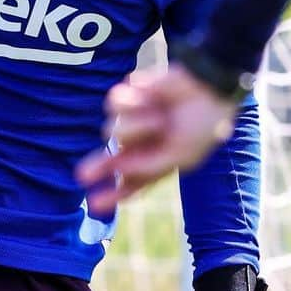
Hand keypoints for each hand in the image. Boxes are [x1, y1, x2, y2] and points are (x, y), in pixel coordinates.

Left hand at [75, 64, 238, 210]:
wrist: (207, 85)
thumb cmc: (202, 124)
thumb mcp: (181, 155)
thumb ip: (151, 166)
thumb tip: (120, 169)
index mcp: (155, 163)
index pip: (131, 183)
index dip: (113, 194)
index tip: (94, 204)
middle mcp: (140, 144)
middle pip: (109, 160)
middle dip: (99, 166)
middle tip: (82, 176)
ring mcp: (132, 121)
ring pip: (112, 130)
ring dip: (138, 124)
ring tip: (160, 117)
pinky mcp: (129, 97)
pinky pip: (114, 104)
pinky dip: (133, 102)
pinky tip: (151, 96)